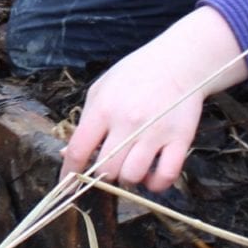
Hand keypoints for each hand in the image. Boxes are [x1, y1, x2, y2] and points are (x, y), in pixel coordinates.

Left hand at [61, 9, 247, 191]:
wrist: (178, 62)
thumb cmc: (135, 75)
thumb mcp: (101, 90)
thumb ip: (85, 121)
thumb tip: (67, 154)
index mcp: (104, 109)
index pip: (78, 151)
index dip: (69, 174)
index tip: (67, 185)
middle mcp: (128, 122)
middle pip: (106, 169)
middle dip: (103, 175)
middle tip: (109, 167)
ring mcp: (155, 132)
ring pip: (133, 176)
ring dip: (128, 179)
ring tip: (131, 167)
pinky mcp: (180, 140)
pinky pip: (165, 176)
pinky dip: (155, 184)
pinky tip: (151, 176)